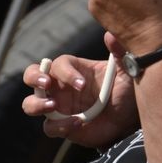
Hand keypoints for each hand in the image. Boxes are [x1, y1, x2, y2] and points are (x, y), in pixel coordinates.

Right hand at [21, 32, 138, 148]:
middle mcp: (61, 86)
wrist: (130, 117)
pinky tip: (78, 123)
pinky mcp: (62, 126)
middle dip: (34, 77)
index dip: (65, 72)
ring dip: (36, 104)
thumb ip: (119, 52)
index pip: (57, 64)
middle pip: (32, 76)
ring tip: (52, 106)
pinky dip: (59, 126)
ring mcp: (59, 107)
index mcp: (74, 69)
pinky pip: (50, 128)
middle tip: (45, 84)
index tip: (81, 84)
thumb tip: (110, 35)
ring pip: (31, 104)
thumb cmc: (126, 89)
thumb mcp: (126, 69)